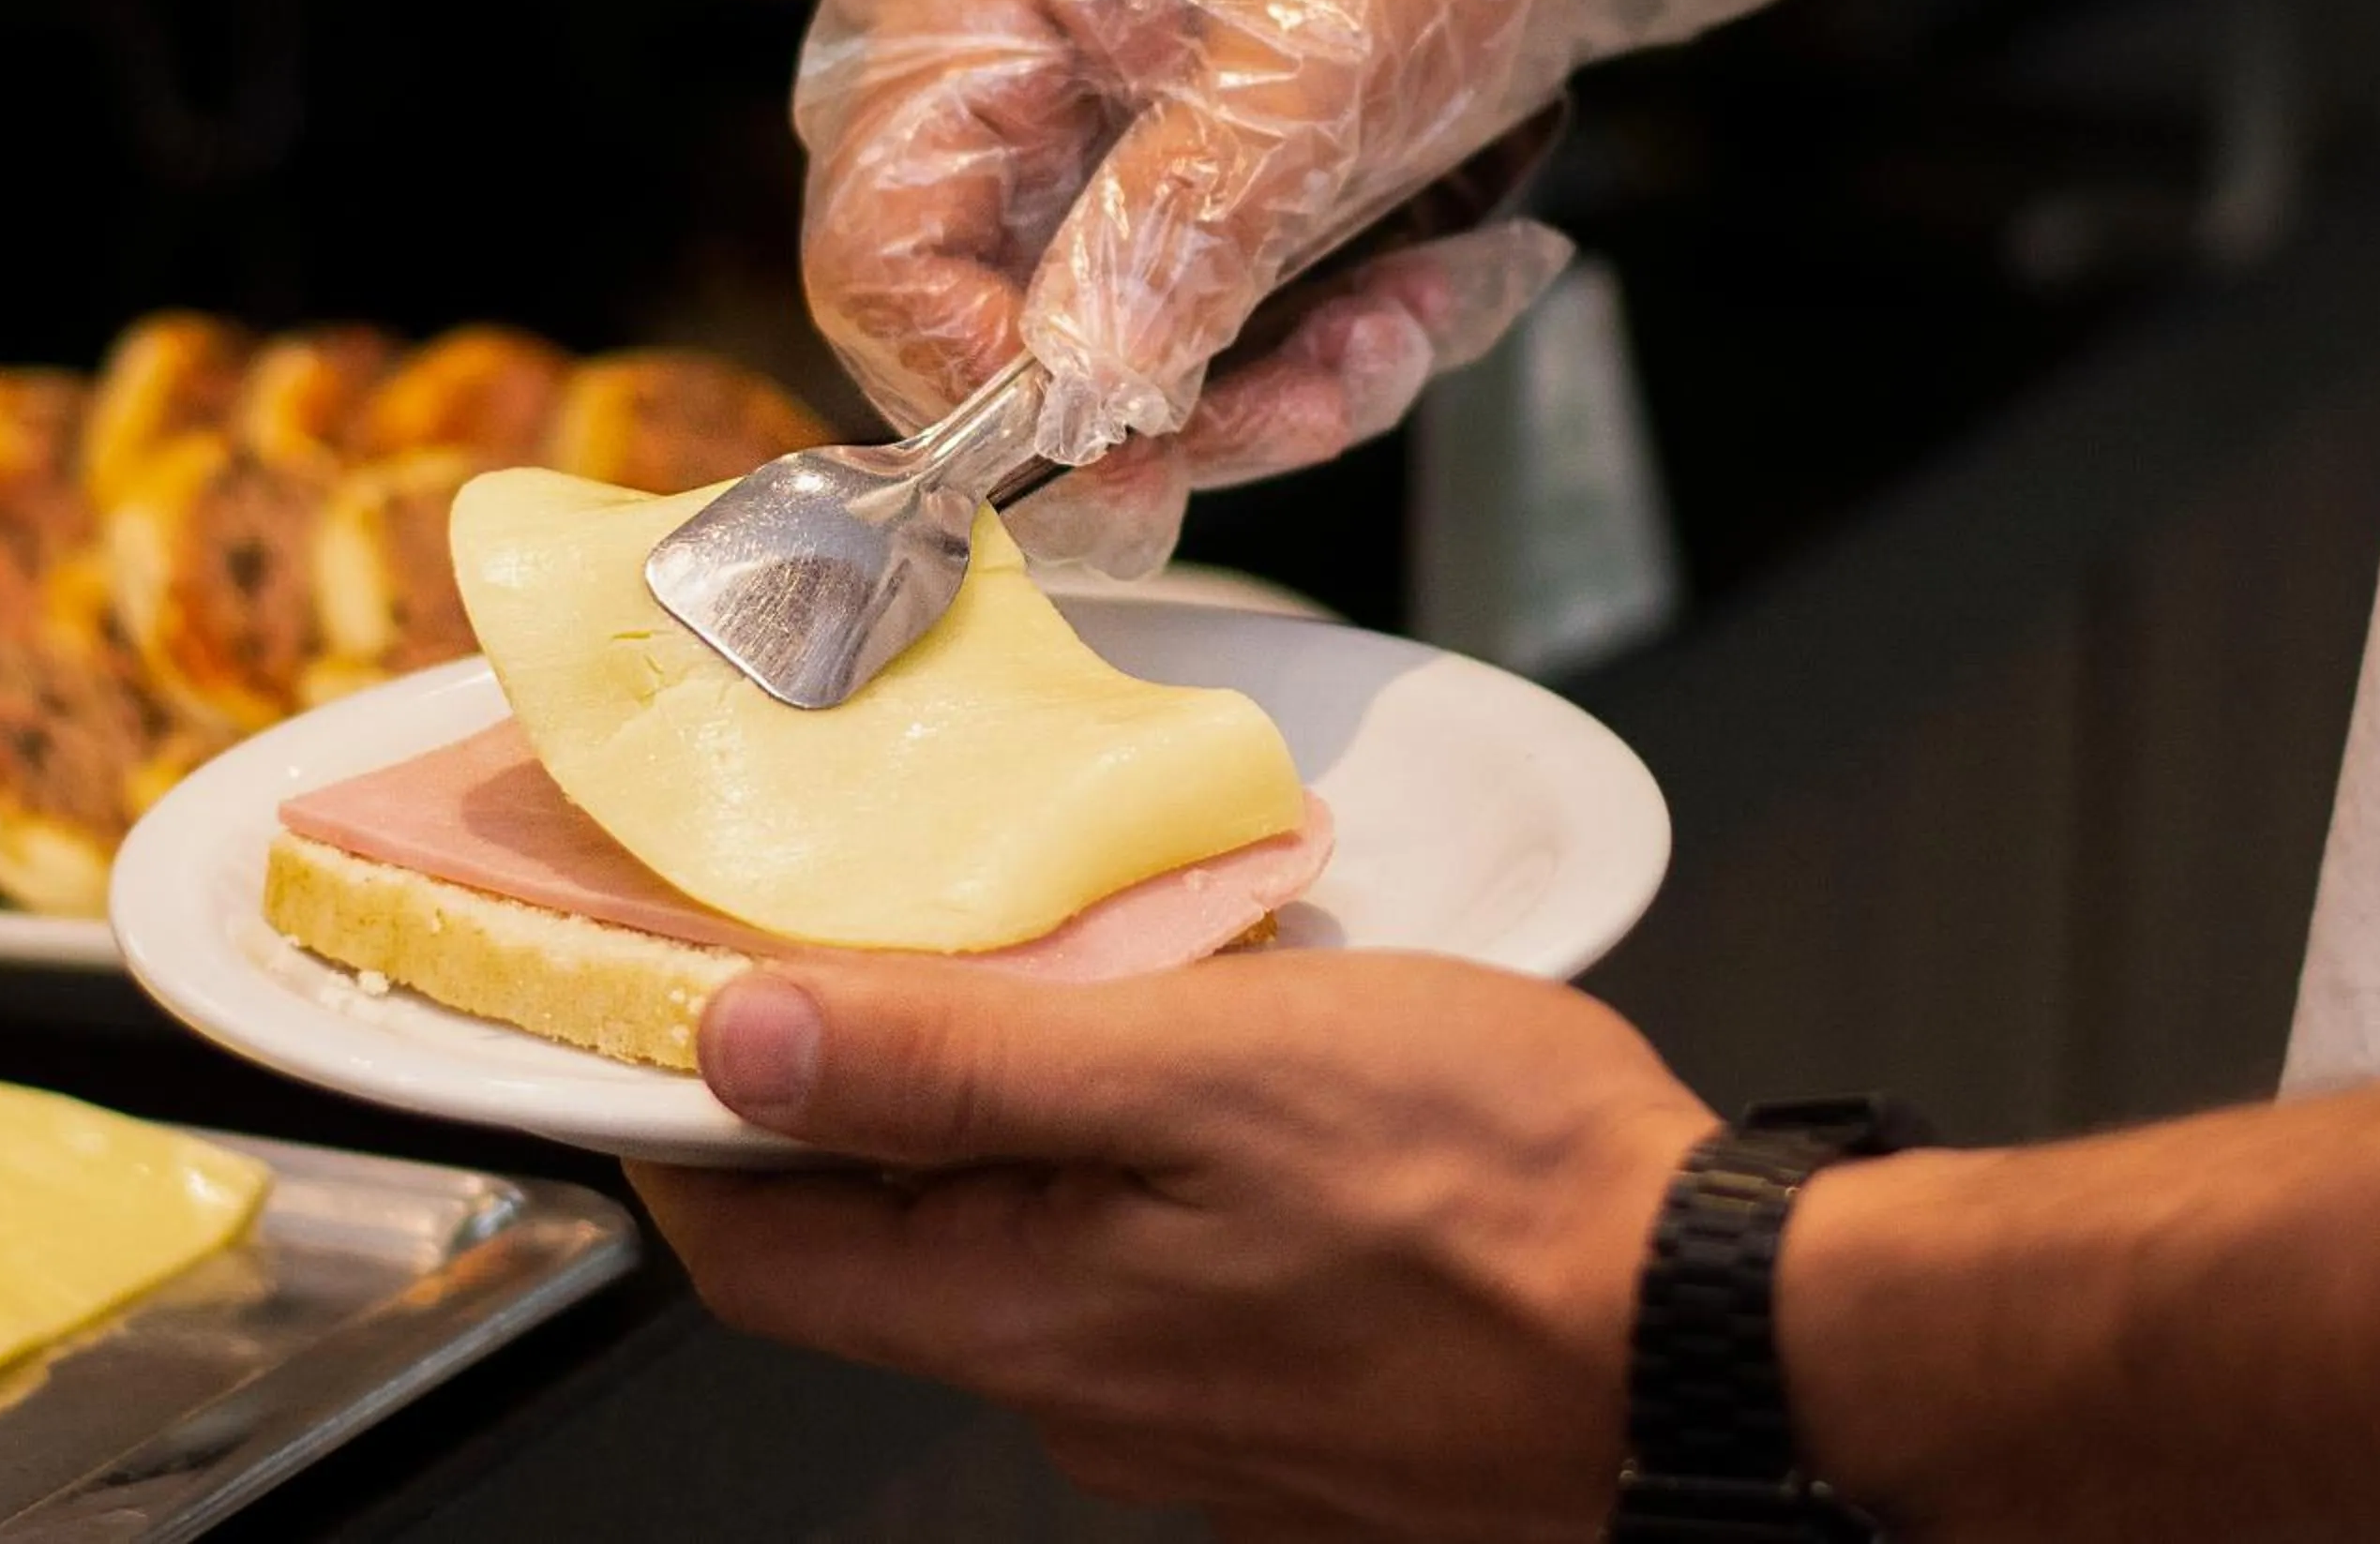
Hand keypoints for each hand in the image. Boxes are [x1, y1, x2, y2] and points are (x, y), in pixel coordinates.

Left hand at [629, 953, 1714, 1538]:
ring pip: (1034, 1257)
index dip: (684, 1136)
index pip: (761, 1253)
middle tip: (876, 955)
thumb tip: (739, 1044)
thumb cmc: (1488, 1181)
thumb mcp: (1195, 1066)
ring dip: (1019, 1133)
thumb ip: (955, 1063)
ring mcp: (1194, 1423)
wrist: (1723, 1337)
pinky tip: (1218, 1093)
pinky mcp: (1290, 1409)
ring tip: (1080, 988)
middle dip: (857, 1112)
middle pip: (889, 1257)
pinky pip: (1154, 1285)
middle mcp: (1089, 1400)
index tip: (656, 1024)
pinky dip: (1136, 1180)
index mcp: (1031, 1318)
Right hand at [795, 0, 1870, 570]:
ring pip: (1134, 377)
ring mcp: (1100, 167)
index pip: (873, 263)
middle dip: (1188, 404)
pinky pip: (1232, 350)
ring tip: (1421, 308)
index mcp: (957, 20)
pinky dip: (1345, 344)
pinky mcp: (1200, 211)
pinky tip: (1448, 274)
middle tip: (1335, 384)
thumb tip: (1082, 379)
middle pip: (1005, 351)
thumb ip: (1189, 215)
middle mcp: (998, 108)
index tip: (1129, 447)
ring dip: (1294, 384)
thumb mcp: (1314, 38)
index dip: (976, 388)